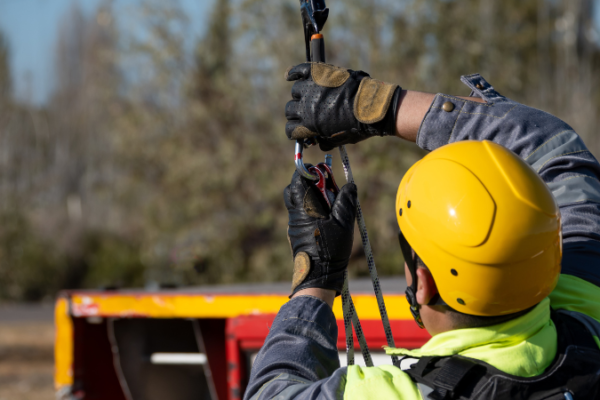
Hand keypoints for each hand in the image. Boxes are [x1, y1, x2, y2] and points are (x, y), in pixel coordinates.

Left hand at [284, 168, 356, 295]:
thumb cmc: (331, 249)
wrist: (318, 275)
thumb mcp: (344, 222)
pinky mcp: (295, 234)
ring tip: (329, 206)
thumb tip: (349, 185)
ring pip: (297, 203)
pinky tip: (325, 221)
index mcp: (304, 207)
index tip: (321, 171)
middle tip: (325, 188)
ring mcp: (293, 225)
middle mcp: (295, 214)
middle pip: (294, 190)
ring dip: (310, 199)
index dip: (308, 172)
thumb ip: (346, 201)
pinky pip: (300, 216)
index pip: (298, 179)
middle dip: (307, 184)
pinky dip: (310, 212)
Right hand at [285, 63, 400, 150]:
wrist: (373, 107)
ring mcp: (312, 88)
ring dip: (301, 94)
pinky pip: (299, 70)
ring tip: (310, 95)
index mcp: (309, 125)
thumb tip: (317, 141)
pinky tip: (290, 76)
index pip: (290, 129)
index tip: (300, 130)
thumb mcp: (338, 141)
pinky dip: (293, 73)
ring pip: (296, 90)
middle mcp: (306, 106)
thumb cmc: (358, 126)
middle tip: (306, 113)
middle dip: (297, 114)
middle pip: (290, 109)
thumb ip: (324, 141)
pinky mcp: (319, 73)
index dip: (295, 131)